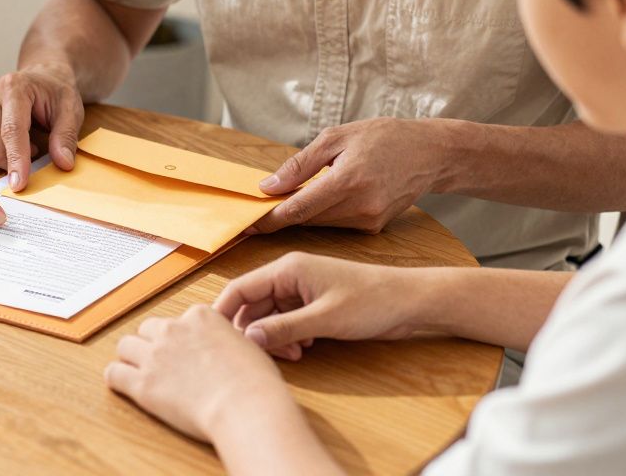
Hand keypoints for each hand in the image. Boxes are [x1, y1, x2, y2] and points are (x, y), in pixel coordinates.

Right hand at [0, 63, 84, 190]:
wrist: (40, 78)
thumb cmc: (55, 94)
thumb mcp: (71, 110)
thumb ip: (66, 136)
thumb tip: (64, 163)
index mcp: (13, 87)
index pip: (11, 130)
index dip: (16, 159)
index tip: (19, 184)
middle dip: (14, 163)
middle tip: (37, 152)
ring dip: (6, 160)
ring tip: (25, 143)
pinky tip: (9, 143)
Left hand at [104, 305, 304, 442]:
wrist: (245, 405)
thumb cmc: (254, 381)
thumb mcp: (246, 345)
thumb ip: (226, 340)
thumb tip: (225, 347)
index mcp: (199, 317)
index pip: (177, 320)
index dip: (179, 337)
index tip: (184, 351)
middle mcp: (173, 330)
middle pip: (147, 329)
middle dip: (151, 344)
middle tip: (160, 363)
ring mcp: (155, 356)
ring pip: (125, 346)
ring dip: (131, 358)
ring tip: (139, 373)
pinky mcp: (143, 384)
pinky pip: (114, 374)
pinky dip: (116, 378)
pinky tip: (124, 386)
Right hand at [214, 252, 422, 358]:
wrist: (411, 301)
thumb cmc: (373, 301)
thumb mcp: (324, 319)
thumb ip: (283, 329)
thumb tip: (247, 340)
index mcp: (287, 269)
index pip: (239, 288)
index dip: (224, 313)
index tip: (214, 340)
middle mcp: (289, 276)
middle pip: (252, 305)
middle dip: (254, 331)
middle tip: (267, 356)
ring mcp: (301, 290)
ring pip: (269, 315)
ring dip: (274, 337)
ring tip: (294, 353)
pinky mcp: (313, 303)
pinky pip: (286, 320)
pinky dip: (289, 336)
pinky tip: (304, 347)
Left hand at [251, 118, 450, 233]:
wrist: (430, 153)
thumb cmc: (384, 137)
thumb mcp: (337, 137)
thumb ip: (301, 164)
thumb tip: (269, 185)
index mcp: (348, 181)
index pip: (298, 209)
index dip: (268, 218)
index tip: (246, 224)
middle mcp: (360, 206)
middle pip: (305, 219)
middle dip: (280, 214)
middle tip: (256, 208)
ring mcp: (369, 221)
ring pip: (319, 224)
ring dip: (301, 213)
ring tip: (287, 197)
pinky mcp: (374, 228)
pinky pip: (336, 224)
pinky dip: (322, 214)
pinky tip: (321, 198)